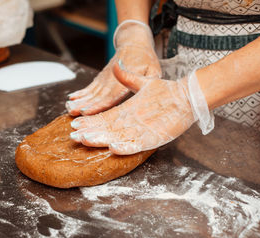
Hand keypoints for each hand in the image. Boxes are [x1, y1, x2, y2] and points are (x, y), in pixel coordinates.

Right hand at [66, 21, 160, 116]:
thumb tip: (145, 92)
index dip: (99, 104)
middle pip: (98, 95)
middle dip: (85, 104)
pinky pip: (90, 87)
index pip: (111, 95)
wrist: (134, 42)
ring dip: (80, 100)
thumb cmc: (146, 59)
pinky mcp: (101, 77)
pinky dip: (80, 93)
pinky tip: (71, 99)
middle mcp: (113, 79)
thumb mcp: (153, 70)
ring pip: (91, 91)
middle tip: (74, 112)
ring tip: (69, 107)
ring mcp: (105, 78)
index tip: (88, 111)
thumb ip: (148, 82)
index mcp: (126, 79)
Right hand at [69, 62, 212, 154]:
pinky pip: (137, 145)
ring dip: (100, 139)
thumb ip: (128, 78)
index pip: (104, 114)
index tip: (76, 118)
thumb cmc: (165, 90)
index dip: (90, 117)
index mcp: (127, 110)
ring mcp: (141, 131)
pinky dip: (126, 147)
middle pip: (106, 128)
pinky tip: (113, 148)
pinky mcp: (153, 138)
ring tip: (85, 140)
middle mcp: (130, 122)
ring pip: (116, 137)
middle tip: (73, 135)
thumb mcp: (145, 80)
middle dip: (90, 132)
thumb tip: (114, 66)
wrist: (187, 97)